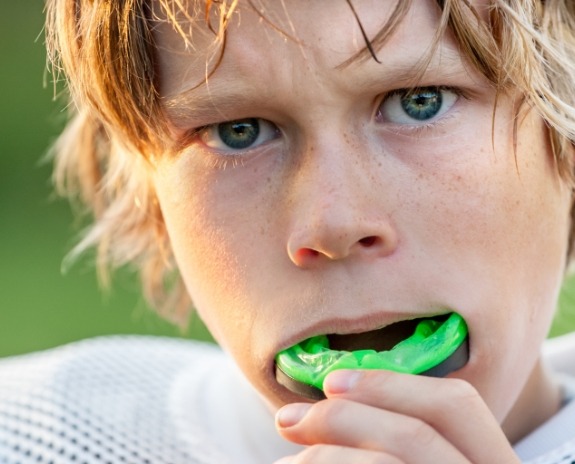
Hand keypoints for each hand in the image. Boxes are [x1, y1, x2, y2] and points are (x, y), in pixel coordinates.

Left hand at [274, 370, 519, 462]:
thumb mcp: (413, 463)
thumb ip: (392, 444)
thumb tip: (329, 403)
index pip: (457, 406)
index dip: (392, 385)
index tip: (332, 383)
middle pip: (417, 433)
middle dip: (342, 417)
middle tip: (286, 420)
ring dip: (324, 456)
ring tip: (287, 463)